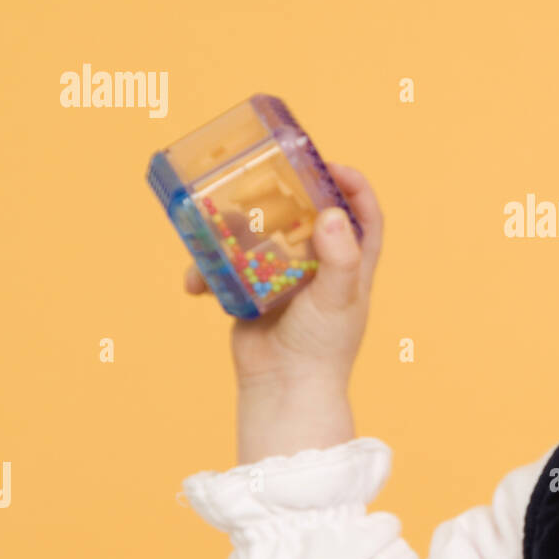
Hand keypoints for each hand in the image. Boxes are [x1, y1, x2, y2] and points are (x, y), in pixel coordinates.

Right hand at [183, 161, 383, 461]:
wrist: (285, 392)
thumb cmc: (321, 349)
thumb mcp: (337, 299)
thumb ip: (339, 258)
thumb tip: (331, 214)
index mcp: (351, 266)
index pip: (363, 217)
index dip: (354, 188)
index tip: (332, 167)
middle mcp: (320, 268)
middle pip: (308, 217)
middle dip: (287, 196)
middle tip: (266, 179)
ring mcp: (285, 280)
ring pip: (261, 239)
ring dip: (236, 230)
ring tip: (218, 224)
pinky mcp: (252, 295)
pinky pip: (228, 271)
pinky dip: (208, 273)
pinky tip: (194, 284)